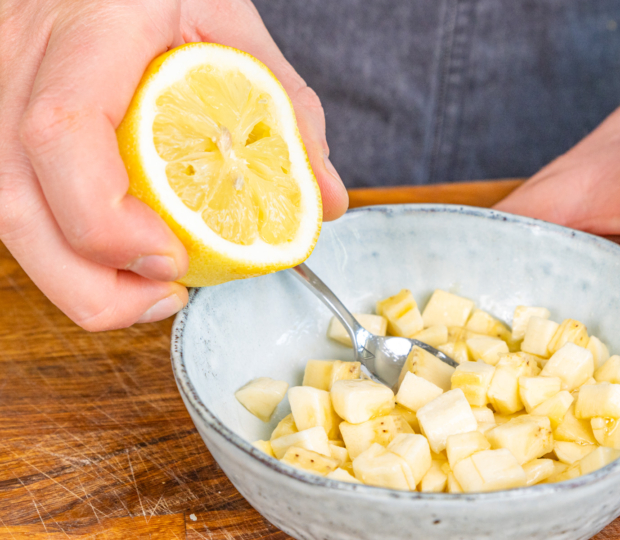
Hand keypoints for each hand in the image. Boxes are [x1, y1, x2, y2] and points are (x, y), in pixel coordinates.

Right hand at [0, 0, 347, 330]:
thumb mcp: (228, 24)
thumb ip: (283, 108)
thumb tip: (325, 199)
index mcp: (86, 35)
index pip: (63, 133)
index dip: (108, 219)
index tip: (173, 257)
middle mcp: (15, 71)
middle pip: (18, 207)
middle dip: (94, 284)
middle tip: (170, 294)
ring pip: (8, 221)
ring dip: (79, 280)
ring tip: (152, 287)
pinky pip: (15, 211)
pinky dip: (67, 252)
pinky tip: (120, 258)